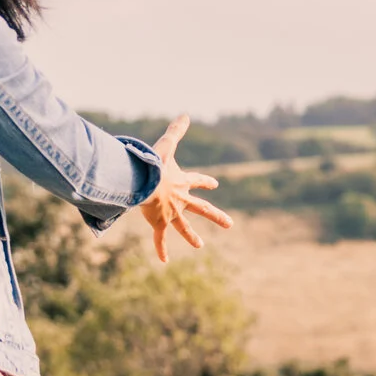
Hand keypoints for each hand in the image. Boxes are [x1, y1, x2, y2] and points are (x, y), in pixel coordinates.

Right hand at [139, 114, 235, 263]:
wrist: (145, 181)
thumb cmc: (154, 162)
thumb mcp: (167, 145)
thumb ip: (176, 131)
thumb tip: (186, 114)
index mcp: (182, 182)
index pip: (198, 181)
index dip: (206, 182)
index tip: (215, 184)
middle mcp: (180, 199)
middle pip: (202, 209)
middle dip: (216, 216)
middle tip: (230, 224)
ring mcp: (171, 213)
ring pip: (184, 227)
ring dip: (191, 236)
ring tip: (200, 245)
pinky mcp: (159, 222)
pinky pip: (160, 238)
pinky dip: (161, 249)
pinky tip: (165, 261)